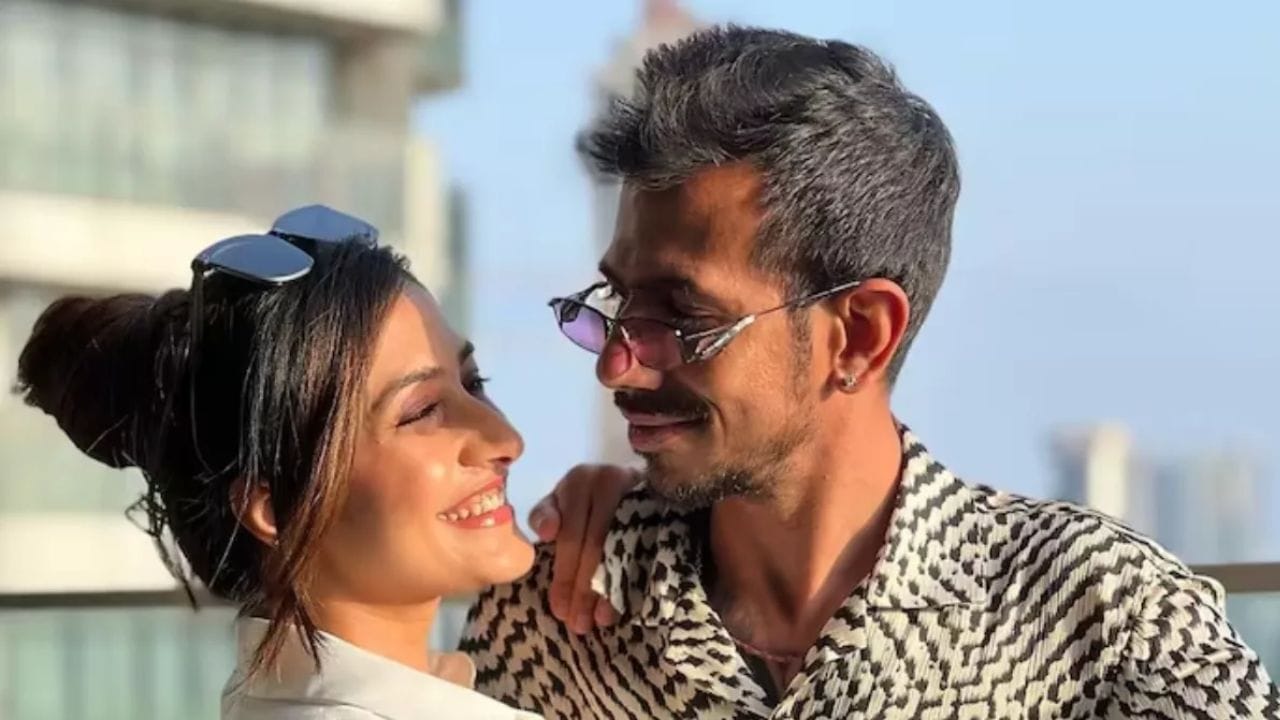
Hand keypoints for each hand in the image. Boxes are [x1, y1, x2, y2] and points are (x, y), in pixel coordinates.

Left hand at [528, 463, 638, 634]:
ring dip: (610, 590)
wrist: (632, 483)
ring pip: (623, 549)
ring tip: (600, 621)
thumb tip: (546, 534)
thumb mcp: (561, 501)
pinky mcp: (661, 506)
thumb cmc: (586, 499)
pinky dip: (634, 579)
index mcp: (580, 480)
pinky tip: (626, 603)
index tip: (559, 609)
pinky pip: (647, 548)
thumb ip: (546, 515)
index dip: (565, 575)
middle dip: (584, 589)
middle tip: (579, 624)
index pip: (572, 536)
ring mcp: (639, 493)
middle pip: (596, 545)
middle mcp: (611, 481)